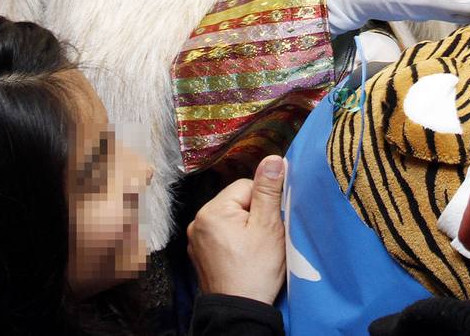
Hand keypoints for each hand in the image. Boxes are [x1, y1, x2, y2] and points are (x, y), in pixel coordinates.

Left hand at [187, 155, 286, 303]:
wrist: (239, 312)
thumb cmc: (255, 271)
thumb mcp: (268, 226)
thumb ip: (268, 191)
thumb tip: (273, 159)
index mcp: (212, 211)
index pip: (246, 186)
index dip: (264, 204)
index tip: (269, 225)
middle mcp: (197, 222)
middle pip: (237, 202)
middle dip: (254, 216)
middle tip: (263, 240)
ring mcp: (196, 240)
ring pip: (230, 219)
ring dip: (245, 229)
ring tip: (254, 250)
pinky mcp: (199, 255)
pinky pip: (221, 236)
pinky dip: (234, 242)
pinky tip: (243, 258)